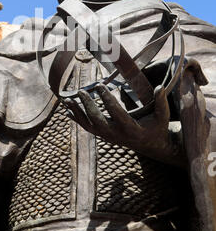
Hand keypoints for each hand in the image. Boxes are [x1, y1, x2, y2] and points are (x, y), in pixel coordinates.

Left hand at [65, 84, 185, 167]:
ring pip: (89, 125)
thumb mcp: (163, 116)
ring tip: (67, 100)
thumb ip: (161, 102)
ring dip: (77, 113)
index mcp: (131, 128)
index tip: (100, 85)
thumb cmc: (157, 127)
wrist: (151, 145)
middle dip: (88, 106)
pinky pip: (88, 127)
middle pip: (98, 121)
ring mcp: (108, 136)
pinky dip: (78, 119)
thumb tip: (160, 86)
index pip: (117, 113)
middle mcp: (117, 134)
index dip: (107, 99)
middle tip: (80, 91)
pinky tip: (68, 110)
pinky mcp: (104, 135)